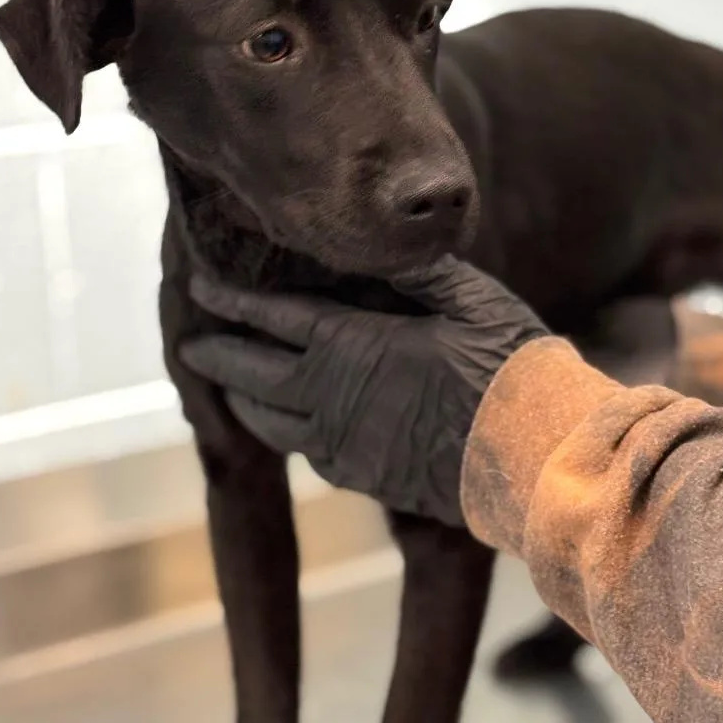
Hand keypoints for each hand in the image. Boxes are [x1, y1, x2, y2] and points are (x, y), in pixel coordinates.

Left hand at [180, 256, 547, 526]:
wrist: (532, 454)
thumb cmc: (506, 366)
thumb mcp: (470, 298)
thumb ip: (417, 272)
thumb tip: (379, 246)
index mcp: (354, 344)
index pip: (274, 317)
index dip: (232, 301)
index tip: (200, 288)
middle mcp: (334, 396)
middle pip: (254, 374)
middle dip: (217, 354)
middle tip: (190, 344)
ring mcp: (344, 443)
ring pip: (270, 422)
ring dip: (241, 400)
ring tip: (225, 387)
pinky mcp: (362, 477)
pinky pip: (306, 453)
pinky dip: (285, 433)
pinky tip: (288, 424)